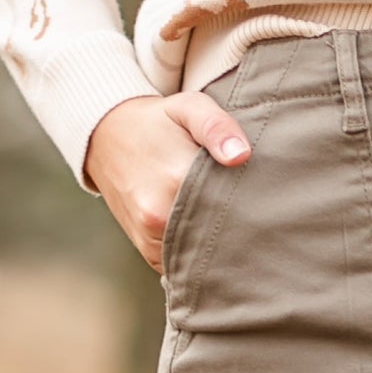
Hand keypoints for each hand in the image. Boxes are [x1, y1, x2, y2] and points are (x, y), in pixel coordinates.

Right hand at [86, 88, 250, 271]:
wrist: (107, 139)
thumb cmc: (158, 122)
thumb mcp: (188, 108)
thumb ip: (217, 126)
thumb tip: (241, 156)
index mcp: (176, 179)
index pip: (232, 204)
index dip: (254, 202)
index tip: (264, 196)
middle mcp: (159, 216)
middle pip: (219, 235)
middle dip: (240, 229)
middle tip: (257, 214)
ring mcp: (151, 238)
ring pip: (202, 255)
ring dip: (220, 246)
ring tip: (232, 223)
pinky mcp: (148, 252)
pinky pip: (185, 265)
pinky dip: (199, 255)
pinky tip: (209, 236)